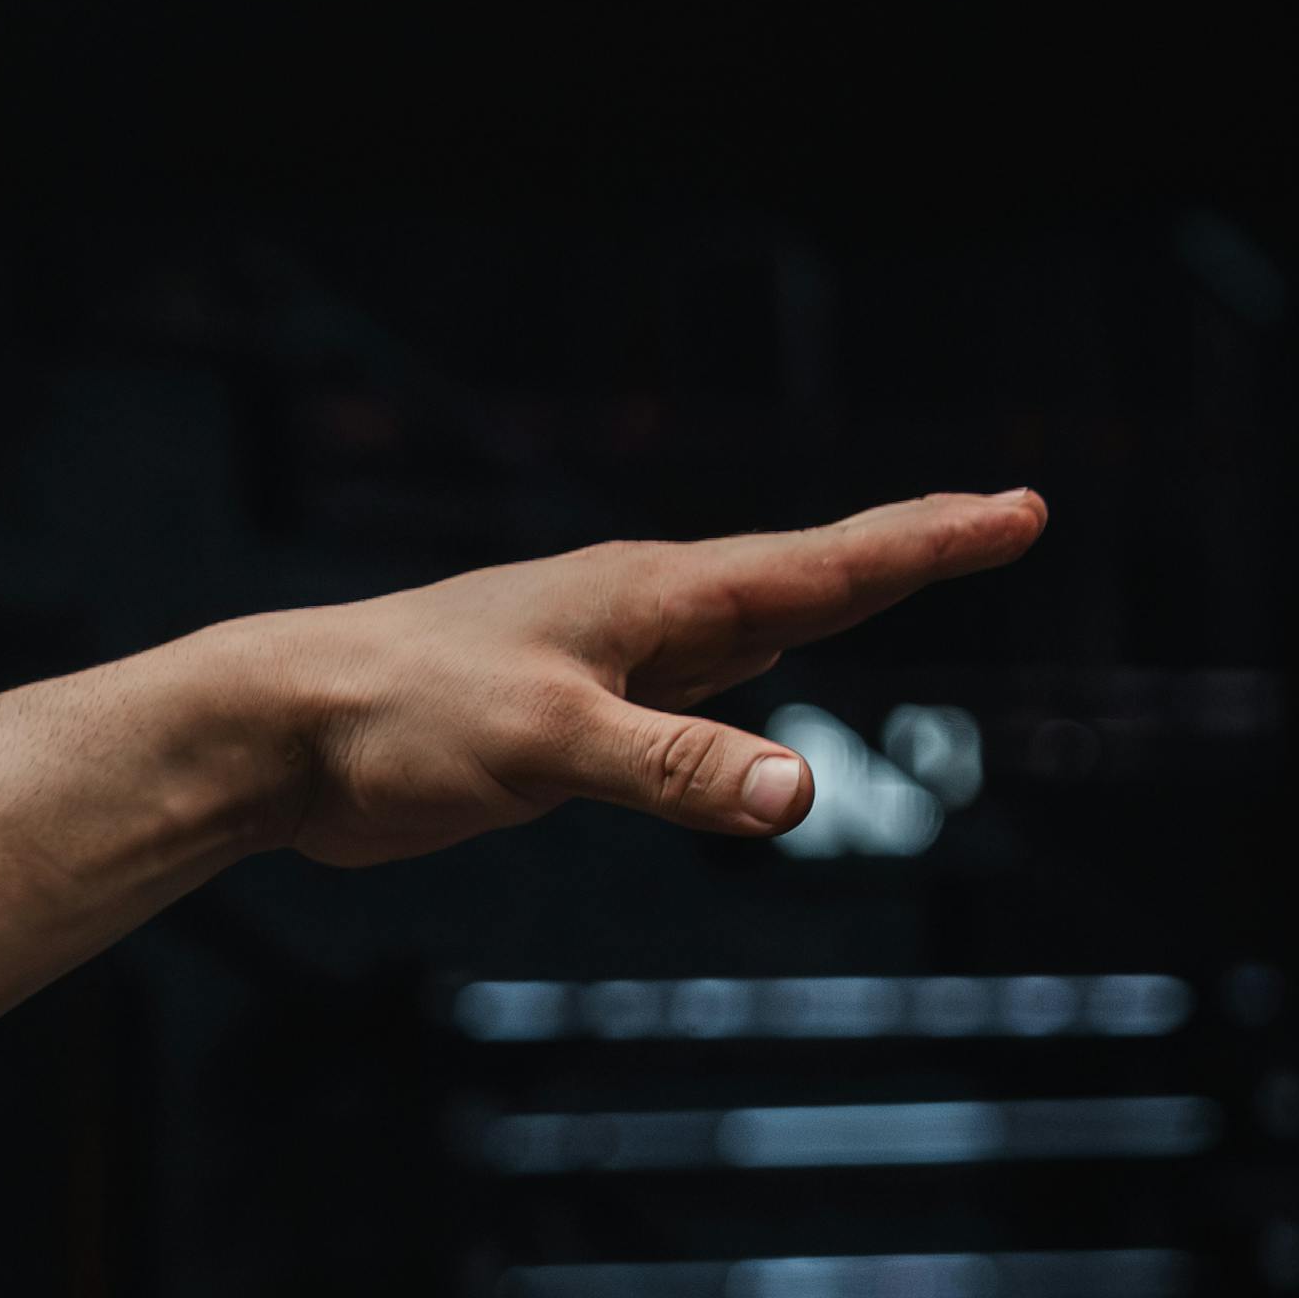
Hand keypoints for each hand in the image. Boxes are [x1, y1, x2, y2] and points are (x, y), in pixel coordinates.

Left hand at [216, 492, 1048, 870]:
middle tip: (1003, 518)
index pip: (823, 565)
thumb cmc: (397, 721)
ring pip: (745, 629)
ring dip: (831, 604)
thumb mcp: (549, 748)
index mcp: (651, 600)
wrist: (275, 733)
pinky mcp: (559, 718)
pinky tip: (755, 680)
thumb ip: (674, 770)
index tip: (1023, 507)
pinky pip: (685, 691)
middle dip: (906, 552)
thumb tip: (800, 790)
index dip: (928, 541)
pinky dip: (745, 679)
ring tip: (903, 575)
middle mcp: (637, 615)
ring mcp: (600, 661)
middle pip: (803, 579)